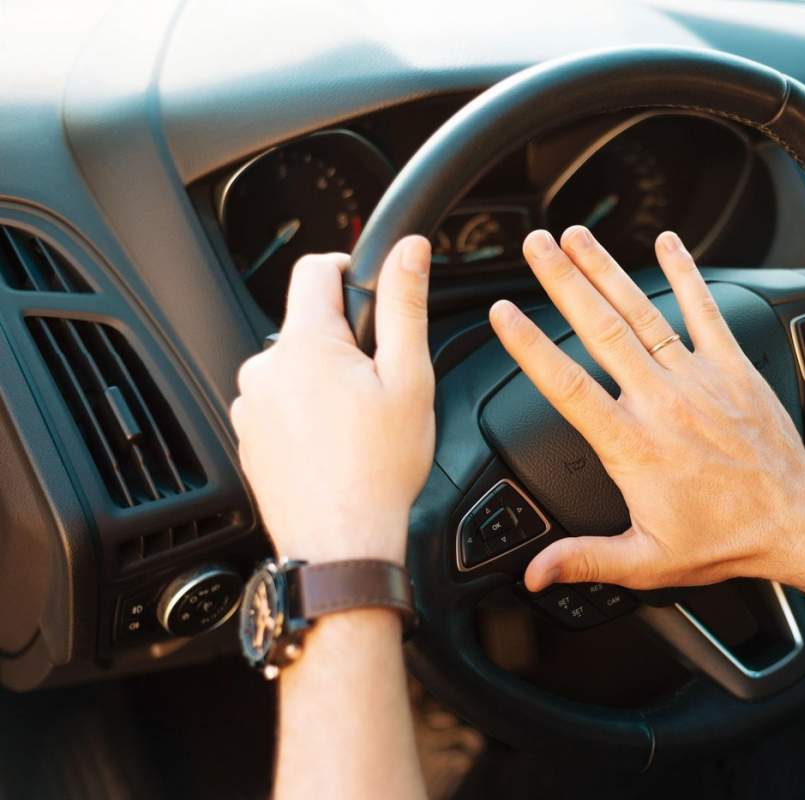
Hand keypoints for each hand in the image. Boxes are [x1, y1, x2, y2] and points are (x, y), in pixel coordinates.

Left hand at [231, 237, 434, 564]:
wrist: (342, 545)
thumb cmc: (379, 469)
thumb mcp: (409, 378)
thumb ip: (406, 305)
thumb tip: (409, 250)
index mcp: (305, 345)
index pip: (315, 269)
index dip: (348, 270)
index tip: (370, 296)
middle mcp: (265, 369)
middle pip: (307, 326)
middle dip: (343, 344)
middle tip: (379, 386)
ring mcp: (250, 407)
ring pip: (293, 369)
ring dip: (323, 383)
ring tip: (357, 425)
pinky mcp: (248, 439)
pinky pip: (279, 407)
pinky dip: (305, 416)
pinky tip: (334, 447)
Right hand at [490, 226, 804, 592]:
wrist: (794, 520)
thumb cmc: (723, 538)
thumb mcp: (647, 560)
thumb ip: (586, 560)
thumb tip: (535, 572)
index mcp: (632, 444)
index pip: (568, 385)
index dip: (531, 346)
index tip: (503, 313)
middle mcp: (661, 402)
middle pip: (600, 330)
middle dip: (562, 282)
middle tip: (535, 246)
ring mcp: (697, 379)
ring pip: (643, 313)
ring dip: (607, 270)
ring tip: (577, 236)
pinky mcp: (731, 368)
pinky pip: (705, 312)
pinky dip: (686, 275)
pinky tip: (668, 243)